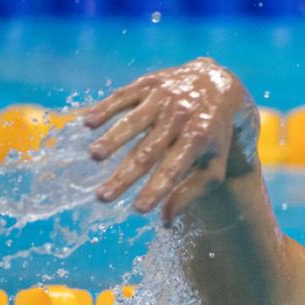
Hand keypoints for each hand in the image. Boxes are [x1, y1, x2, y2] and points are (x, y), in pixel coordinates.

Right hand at [82, 57, 258, 221]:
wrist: (216, 83)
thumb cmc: (211, 133)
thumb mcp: (213, 163)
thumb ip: (191, 191)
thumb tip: (166, 221)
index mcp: (198, 138)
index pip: (173, 169)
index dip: (156, 189)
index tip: (138, 209)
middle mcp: (181, 116)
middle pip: (148, 151)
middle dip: (124, 175)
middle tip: (102, 197)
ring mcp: (163, 97)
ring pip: (134, 121)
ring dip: (112, 139)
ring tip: (93, 156)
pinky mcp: (149, 83)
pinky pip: (124, 96)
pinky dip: (105, 108)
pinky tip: (88, 123)